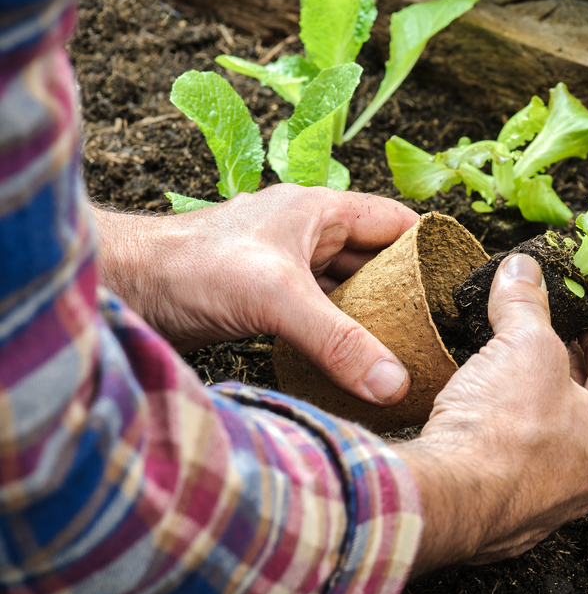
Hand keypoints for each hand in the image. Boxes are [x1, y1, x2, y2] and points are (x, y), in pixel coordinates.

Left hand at [92, 184, 418, 404]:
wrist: (124, 288)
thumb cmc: (191, 267)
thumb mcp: (277, 299)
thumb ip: (340, 342)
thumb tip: (395, 382)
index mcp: (319, 211)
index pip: (395, 222)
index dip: (430, 248)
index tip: (457, 286)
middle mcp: (306, 234)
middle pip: (375, 259)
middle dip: (404, 291)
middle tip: (436, 330)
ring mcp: (284, 267)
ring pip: (346, 289)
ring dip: (370, 316)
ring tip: (404, 350)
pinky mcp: (264, 299)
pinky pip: (318, 313)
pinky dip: (338, 334)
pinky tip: (352, 361)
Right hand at [394, 254, 587, 574]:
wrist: (446, 500)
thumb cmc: (503, 431)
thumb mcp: (523, 344)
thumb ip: (527, 302)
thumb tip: (523, 270)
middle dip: (567, 358)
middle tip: (550, 326)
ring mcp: (548, 498)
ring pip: (550, 433)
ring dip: (533, 394)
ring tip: (510, 359)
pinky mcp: (506, 510)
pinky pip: (514, 458)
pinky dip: (504, 428)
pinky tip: (481, 406)